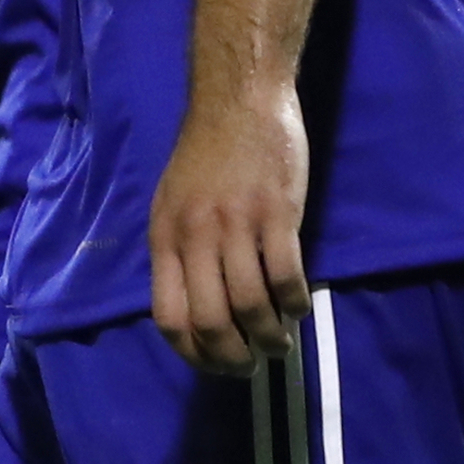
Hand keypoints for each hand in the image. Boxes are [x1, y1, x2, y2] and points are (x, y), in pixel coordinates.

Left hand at [148, 90, 310, 376]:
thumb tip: (193, 312)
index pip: (169, 318)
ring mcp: (237, 224)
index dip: (194, 354)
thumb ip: (178, 253)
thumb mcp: (171, 204)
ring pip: (252, 305)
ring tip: (280, 341)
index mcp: (165, 238)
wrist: (239, 99)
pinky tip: (298, 306)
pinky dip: (295, 303)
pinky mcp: (277, 212)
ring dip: (270, 336)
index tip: (216, 364)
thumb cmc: (205, 154)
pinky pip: (287, 276)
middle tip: (254, 364)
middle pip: (212, 322)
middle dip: (235, 358)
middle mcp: (195, 236)